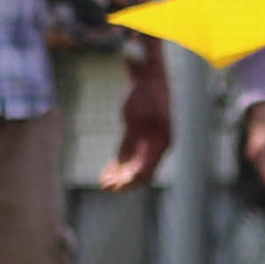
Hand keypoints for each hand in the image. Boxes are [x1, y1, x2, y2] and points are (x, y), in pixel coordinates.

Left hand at [100, 53, 173, 193]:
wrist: (149, 76)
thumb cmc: (143, 95)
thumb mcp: (133, 118)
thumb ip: (129, 141)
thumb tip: (123, 164)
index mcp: (161, 143)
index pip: (146, 172)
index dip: (129, 182)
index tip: (112, 187)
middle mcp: (159, 145)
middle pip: (141, 173)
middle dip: (123, 182)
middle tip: (104, 186)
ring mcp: (151, 140)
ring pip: (136, 166)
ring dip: (120, 175)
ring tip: (103, 182)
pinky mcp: (141, 135)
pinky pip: (131, 155)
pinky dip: (120, 164)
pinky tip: (107, 171)